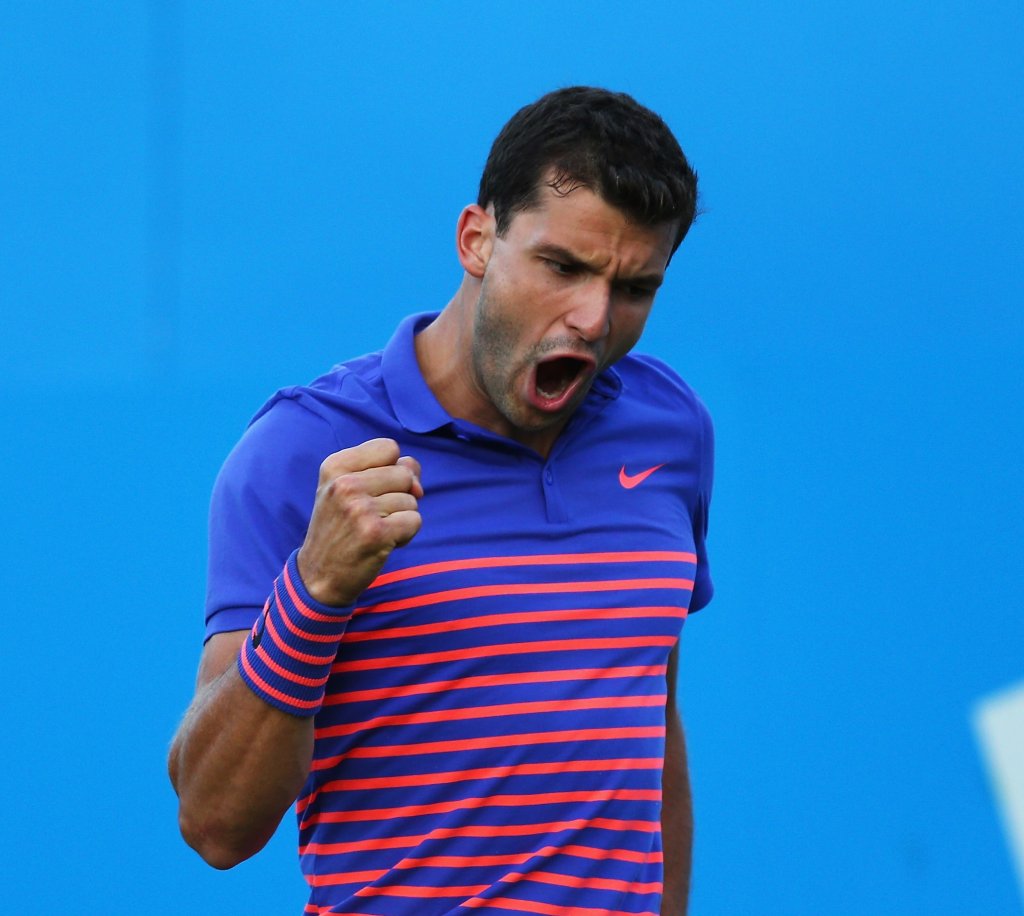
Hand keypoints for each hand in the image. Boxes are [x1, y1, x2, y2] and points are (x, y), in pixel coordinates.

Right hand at [296, 438, 422, 606]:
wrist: (318, 575)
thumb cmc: (340, 528)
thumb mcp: (347, 489)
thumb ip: (386, 469)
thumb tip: (416, 477)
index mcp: (335, 466)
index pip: (389, 447)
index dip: (392, 468)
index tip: (374, 489)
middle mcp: (345, 484)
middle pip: (405, 473)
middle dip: (399, 496)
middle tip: (373, 516)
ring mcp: (360, 509)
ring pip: (411, 500)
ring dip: (401, 518)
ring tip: (374, 530)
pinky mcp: (376, 533)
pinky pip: (415, 521)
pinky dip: (406, 535)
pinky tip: (383, 543)